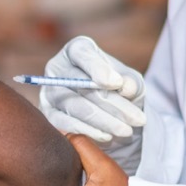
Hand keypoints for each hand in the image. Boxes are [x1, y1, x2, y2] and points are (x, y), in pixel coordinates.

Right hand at [40, 36, 144, 173]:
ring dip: (104, 121)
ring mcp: (50, 91)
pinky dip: (88, 131)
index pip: (82, 55)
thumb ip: (131, 81)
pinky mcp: (48, 113)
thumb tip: (125, 88)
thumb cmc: (118, 88)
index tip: (117, 83)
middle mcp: (57, 67)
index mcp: (76, 50)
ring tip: (126, 131)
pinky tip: (107, 136)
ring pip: (76, 106)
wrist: (106, 108)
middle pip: (82, 85)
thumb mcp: (130, 81)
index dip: (98, 69)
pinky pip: (65, 123)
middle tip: (137, 119)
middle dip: (112, 104)